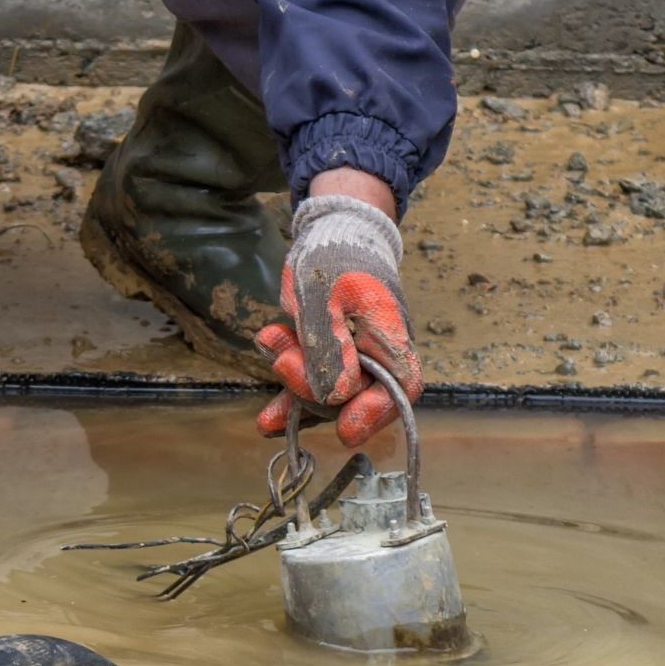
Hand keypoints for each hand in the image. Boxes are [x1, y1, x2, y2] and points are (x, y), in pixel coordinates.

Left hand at [255, 192, 422, 446]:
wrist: (330, 235)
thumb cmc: (335, 256)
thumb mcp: (322, 294)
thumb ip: (328, 344)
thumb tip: (335, 395)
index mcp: (389, 334)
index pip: (398, 386)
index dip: (375, 412)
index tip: (344, 431)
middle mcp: (376, 355)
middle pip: (356, 397)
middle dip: (316, 393)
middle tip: (282, 362)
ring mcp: (352, 360)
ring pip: (329, 397)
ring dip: (296, 397)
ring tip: (267, 384)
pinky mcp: (328, 360)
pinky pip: (312, 387)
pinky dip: (290, 399)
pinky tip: (268, 418)